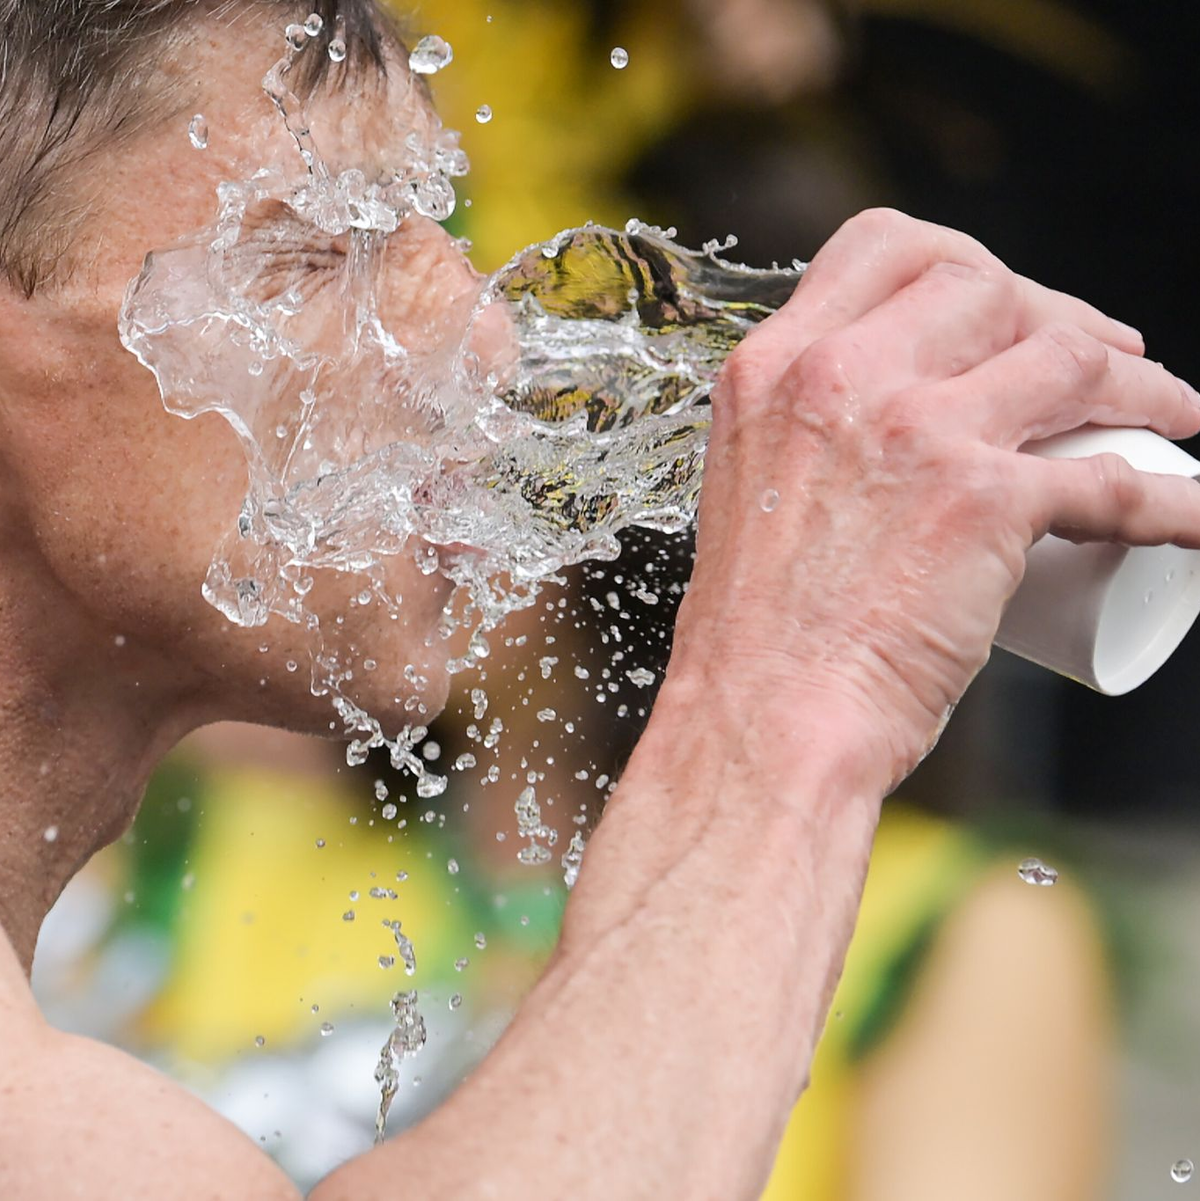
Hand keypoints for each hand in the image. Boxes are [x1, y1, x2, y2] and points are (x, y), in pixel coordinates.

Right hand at [671, 208, 1199, 786]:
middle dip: (1058, 310)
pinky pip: (1116, 483)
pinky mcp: (984, 501)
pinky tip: (1198, 513)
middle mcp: (841, 377)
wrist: (760, 719)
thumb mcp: (751, 494)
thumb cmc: (758, 632)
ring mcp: (914, 430)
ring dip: (1138, 379)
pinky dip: (1179, 502)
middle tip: (1096, 359)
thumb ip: (801, 443)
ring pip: (1067, 356)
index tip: (1000, 303)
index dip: (960, 259)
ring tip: (1168, 413)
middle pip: (986, 284)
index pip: (882, 246)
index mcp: (774, 370)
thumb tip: (879, 438)